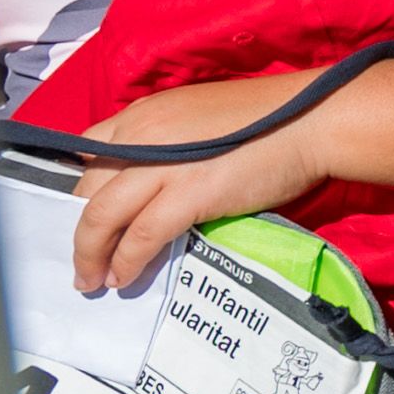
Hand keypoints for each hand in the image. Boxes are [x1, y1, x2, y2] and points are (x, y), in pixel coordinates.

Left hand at [67, 72, 334, 293]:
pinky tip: (122, 278)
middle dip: (80, 229)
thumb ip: (171, 142)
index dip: (84, 189)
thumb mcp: (202, 118)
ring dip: (90, 255)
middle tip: (85, 258)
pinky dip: (125, 261)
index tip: (91, 216)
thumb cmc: (272, 116)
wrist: (313, 119)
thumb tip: (160, 178)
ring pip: (100, 217)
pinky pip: (140, 236)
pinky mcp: (186, 195)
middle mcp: (140, 135)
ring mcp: (159, 166)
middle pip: (87, 189)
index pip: (91, 150)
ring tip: (92, 280)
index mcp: (144, 113)